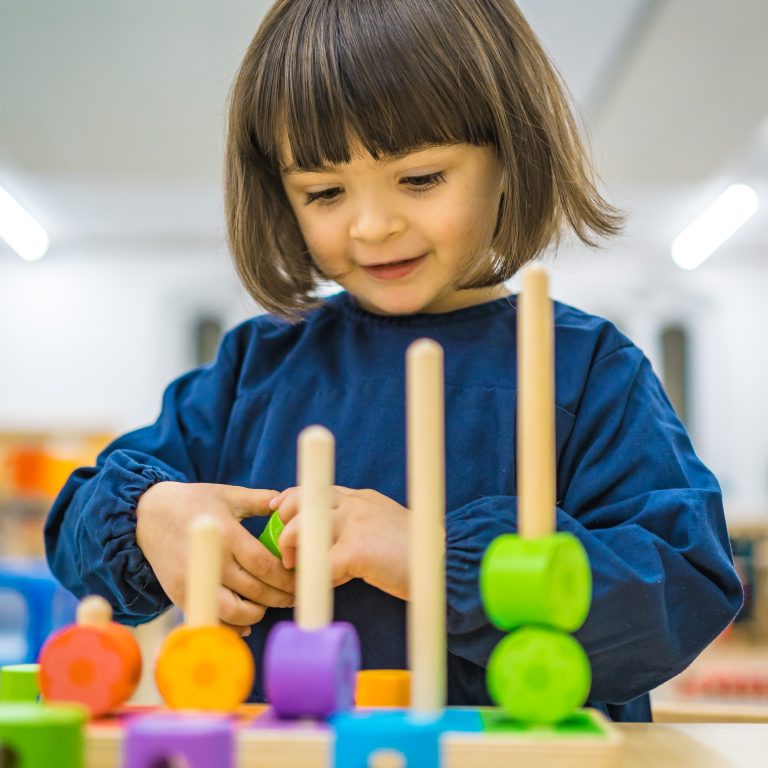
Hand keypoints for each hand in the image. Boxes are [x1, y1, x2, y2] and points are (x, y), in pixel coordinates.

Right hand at [136, 482, 294, 634]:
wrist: (146, 516)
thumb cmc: (193, 502)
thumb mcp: (227, 494)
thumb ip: (260, 500)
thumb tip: (287, 505)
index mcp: (226, 534)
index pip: (263, 564)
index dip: (285, 577)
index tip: (300, 581)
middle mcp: (210, 560)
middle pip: (253, 590)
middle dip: (279, 597)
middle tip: (295, 597)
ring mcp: (194, 580)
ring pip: (233, 611)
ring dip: (257, 614)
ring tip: (269, 604)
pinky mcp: (180, 594)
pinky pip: (210, 617)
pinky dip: (230, 626)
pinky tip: (245, 622)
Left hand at [271, 486, 409, 600]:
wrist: (446, 562)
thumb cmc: (416, 553)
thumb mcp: (384, 527)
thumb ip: (357, 527)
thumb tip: (329, 548)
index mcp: (361, 498)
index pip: (315, 489)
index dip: (291, 499)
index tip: (277, 510)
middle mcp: (355, 504)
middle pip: (302, 498)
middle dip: (285, 522)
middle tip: (288, 551)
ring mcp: (356, 524)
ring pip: (303, 526)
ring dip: (293, 549)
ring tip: (298, 570)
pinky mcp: (357, 550)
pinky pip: (318, 564)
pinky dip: (313, 580)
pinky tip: (321, 589)